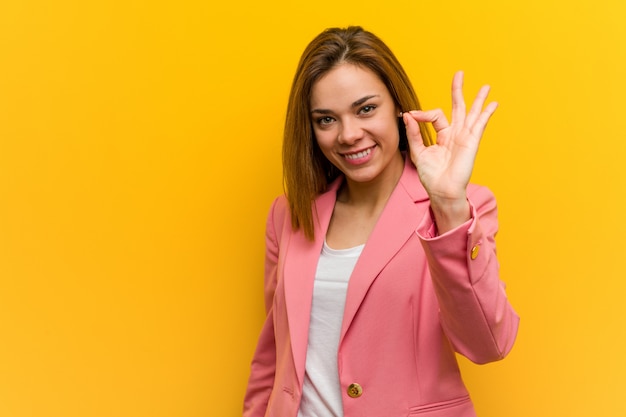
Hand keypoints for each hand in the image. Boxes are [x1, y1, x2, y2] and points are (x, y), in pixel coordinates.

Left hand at [403, 71, 497, 232]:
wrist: (441, 191)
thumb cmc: (431, 176)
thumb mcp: (418, 152)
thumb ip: (413, 134)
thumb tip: (407, 115)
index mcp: (443, 135)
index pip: (435, 115)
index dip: (422, 114)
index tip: (411, 116)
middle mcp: (455, 134)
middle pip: (458, 107)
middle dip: (458, 90)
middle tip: (459, 74)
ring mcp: (465, 137)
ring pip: (472, 113)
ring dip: (479, 99)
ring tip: (486, 86)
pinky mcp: (471, 142)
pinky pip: (479, 125)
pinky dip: (486, 114)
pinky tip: (493, 104)